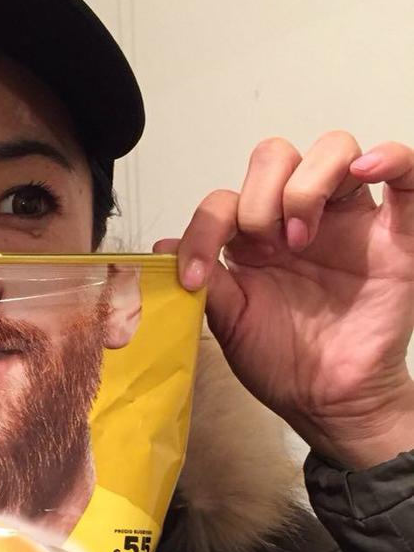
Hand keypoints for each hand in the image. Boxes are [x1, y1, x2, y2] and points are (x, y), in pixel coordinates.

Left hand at [155, 132, 413, 467]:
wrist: (329, 402)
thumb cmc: (284, 364)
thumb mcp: (232, 322)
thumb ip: (206, 281)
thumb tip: (163, 248)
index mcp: (257, 236)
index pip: (225, 198)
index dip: (203, 227)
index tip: (194, 275)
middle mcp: (300, 217)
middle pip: (276, 156)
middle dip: (258, 196)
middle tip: (264, 246)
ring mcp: (350, 221)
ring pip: (334, 149)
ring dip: (306, 185)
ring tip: (301, 237)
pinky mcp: (396, 235)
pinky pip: (407, 174)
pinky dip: (390, 157)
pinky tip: (367, 169)